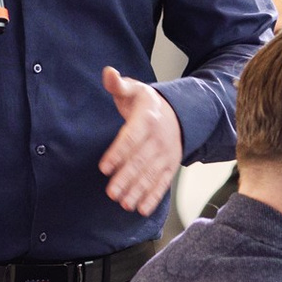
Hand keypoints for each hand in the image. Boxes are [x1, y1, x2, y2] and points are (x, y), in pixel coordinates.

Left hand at [97, 67, 181, 214]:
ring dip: (138, 190)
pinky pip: (163, 183)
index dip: (118, 152)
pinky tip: (141, 209)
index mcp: (148, 118)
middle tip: (111, 193)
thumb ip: (118, 84)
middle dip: (126, 178)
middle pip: (141, 160)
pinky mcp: (170, 166)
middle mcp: (159, 138)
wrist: (178, 113)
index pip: (131, 137)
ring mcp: (167, 154)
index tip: (104, 167)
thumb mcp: (134, 89)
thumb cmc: (146, 103)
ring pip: (151, 174)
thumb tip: (108, 73)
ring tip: (124, 204)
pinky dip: (153, 197)